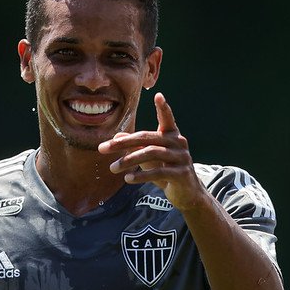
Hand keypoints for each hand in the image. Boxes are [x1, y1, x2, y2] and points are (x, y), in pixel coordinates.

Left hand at [98, 92, 208, 210]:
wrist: (187, 193)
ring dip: (128, 161)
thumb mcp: (149, 158)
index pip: (168, 119)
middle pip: (147, 138)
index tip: (158, 95)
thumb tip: (116, 137)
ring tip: (113, 168)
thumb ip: (135, 146)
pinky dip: (141, 176)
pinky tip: (128, 179)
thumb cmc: (166, 171)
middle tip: (102, 148)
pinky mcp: (181, 174)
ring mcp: (182, 158)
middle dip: (123, 143)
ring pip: (151, 154)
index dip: (163, 108)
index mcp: (172, 136)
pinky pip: (158, 172)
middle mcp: (179, 143)